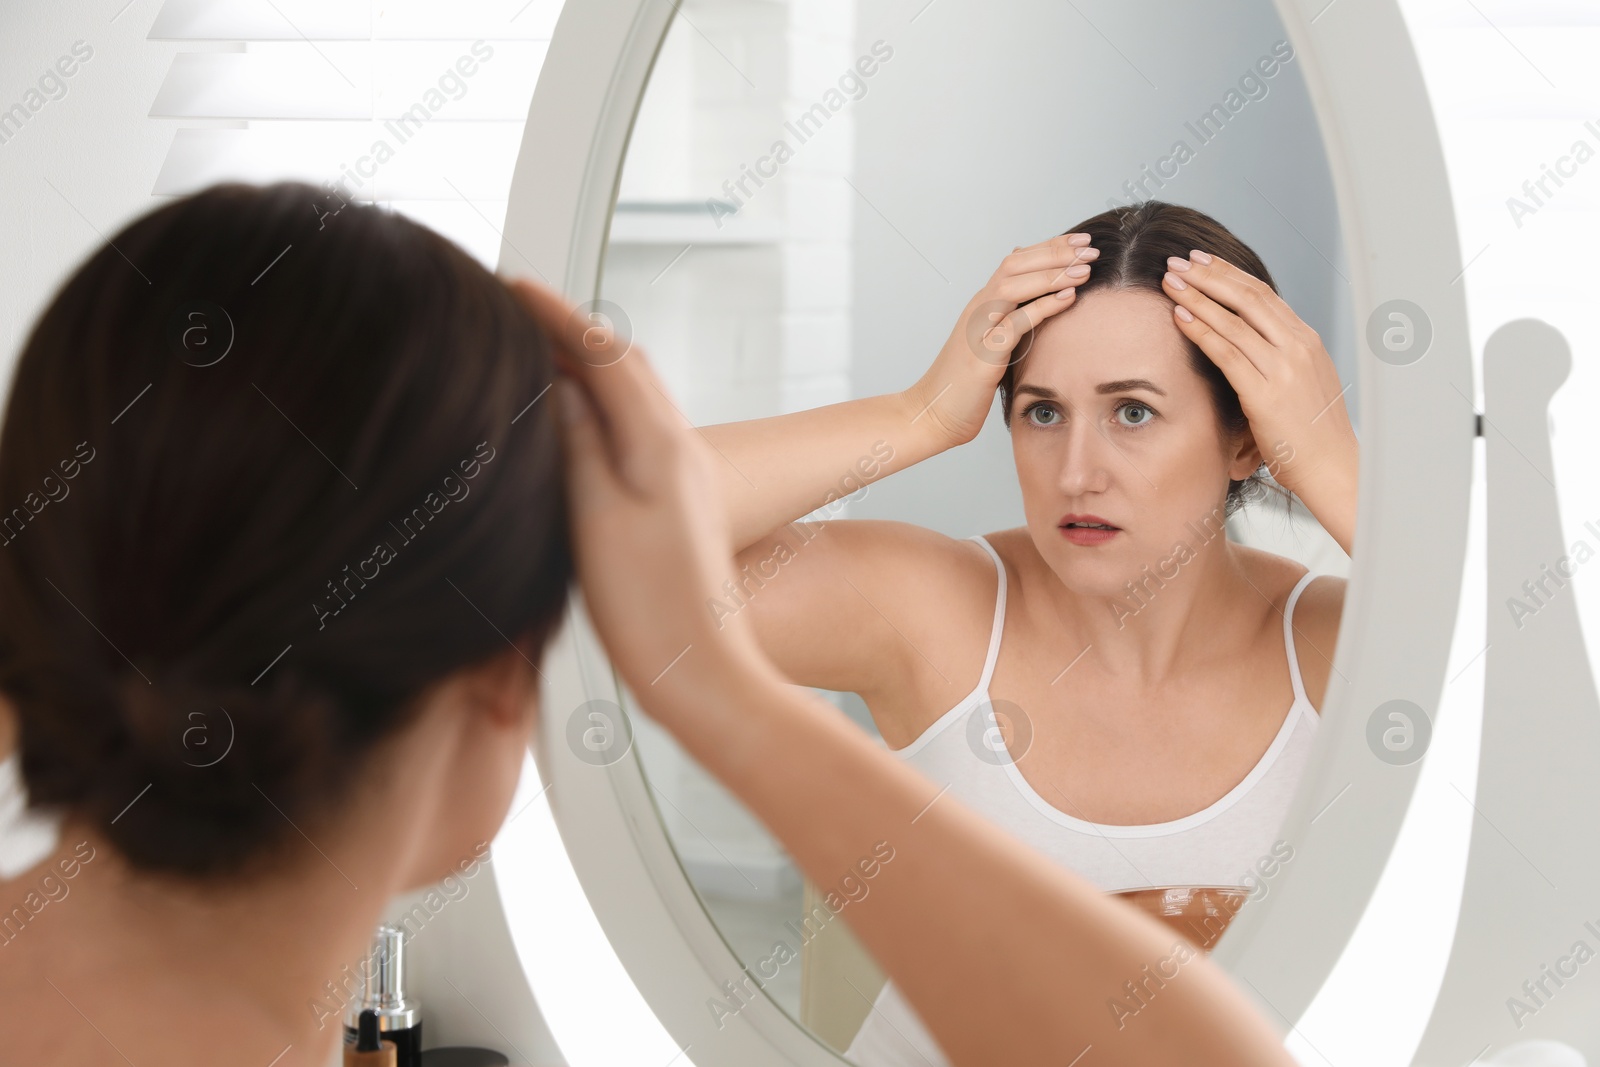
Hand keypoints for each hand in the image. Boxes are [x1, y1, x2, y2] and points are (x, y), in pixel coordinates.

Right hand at [504, 277, 770, 709]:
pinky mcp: (680, 507)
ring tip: (539, 351)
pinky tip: (575, 425)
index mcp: (663, 445)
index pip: (605, 353)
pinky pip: (637, 431)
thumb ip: (576, 441)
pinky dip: (602, 407)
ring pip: (635, 397)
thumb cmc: (649, 611)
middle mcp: (682, 452)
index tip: (511, 283)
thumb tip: (560, 381)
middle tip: (519, 308)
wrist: (701, 674)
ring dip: (590, 365)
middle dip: (573, 330)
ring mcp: (686, 479)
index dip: (557, 313)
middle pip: (625, 366)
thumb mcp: (595, 516)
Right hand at [903, 233, 1096, 446]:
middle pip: (1015, 265)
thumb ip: (1008, 321)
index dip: (1049, 247)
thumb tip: (1033, 303)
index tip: (1082, 241)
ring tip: (1084, 269)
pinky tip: (1067, 299)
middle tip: (1090, 247)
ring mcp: (977, 330)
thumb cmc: (964, 384)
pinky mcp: (982, 356)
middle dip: (1054, 252)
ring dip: (1050, 275)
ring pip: (1012, 287)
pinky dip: (1041, 307)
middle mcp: (978, 310)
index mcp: (982, 305)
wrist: (932, 413)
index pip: (1016, 262)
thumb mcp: (990, 344)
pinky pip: (1014, 323)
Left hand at [1162, 250, 1359, 553]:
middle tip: (1178, 260)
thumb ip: (1279, 360)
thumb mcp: (1303, 384)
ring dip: (1197, 295)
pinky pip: (1226, 352)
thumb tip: (1249, 346)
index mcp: (1306, 341)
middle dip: (1209, 275)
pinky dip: (1200, 330)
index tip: (1202, 261)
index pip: (1263, 295)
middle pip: (1247, 297)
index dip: (1229, 274)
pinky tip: (1178, 316)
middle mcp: (1298, 346)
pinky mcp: (1266, 393)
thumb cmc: (1313, 433)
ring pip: (1233, 319)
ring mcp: (1284, 368)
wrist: (1334, 467)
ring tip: (1169, 280)